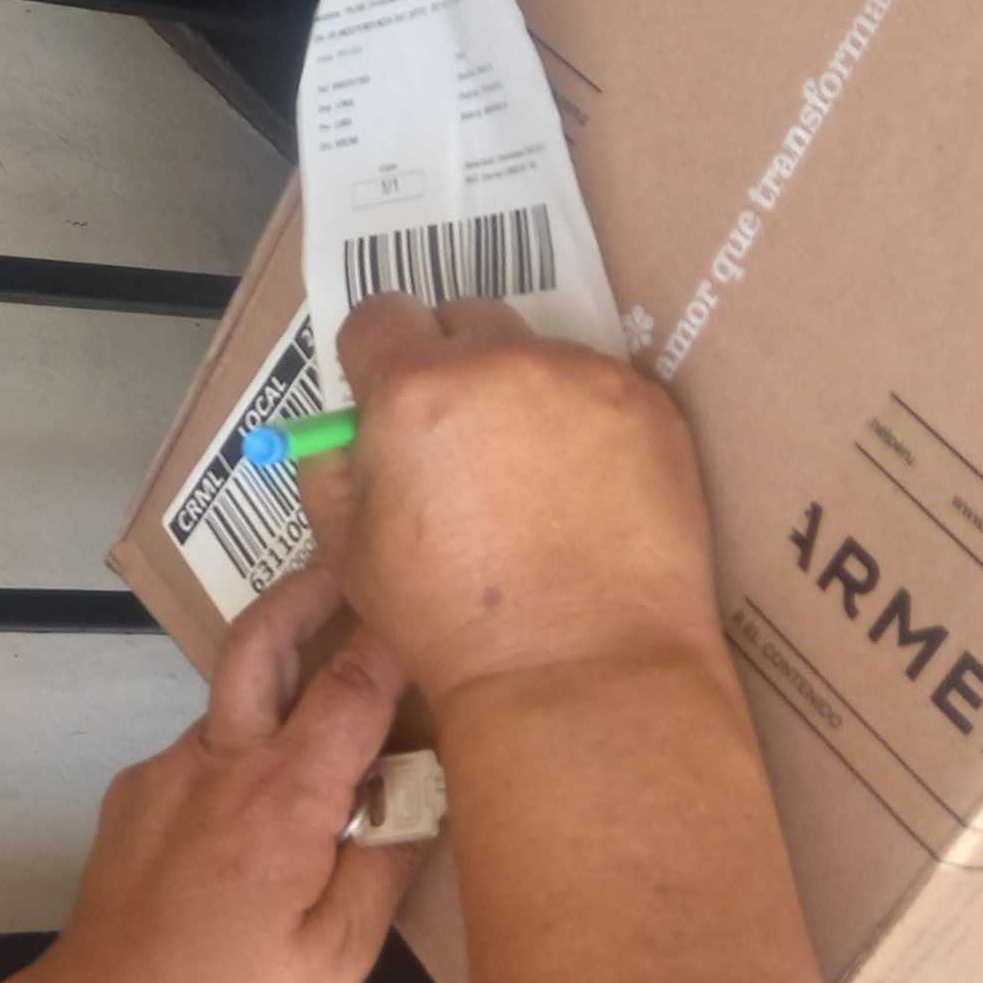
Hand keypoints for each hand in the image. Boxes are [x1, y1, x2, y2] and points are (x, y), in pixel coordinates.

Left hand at [27, 568, 418, 982]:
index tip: (427, 595)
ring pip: (231, 705)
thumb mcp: (336, 955)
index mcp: (281, 796)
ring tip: (332, 714)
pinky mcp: (133, 797)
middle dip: (310, 590)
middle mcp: (217, 762)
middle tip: (352, 566)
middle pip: (263, 641)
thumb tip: (425, 793)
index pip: (353, 683)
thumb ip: (385, 862)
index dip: (395, 633)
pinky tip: (265, 808)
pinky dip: (242, 752)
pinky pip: (202, 753)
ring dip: (278, 689)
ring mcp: (163, 774)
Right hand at [295, 297, 724, 709]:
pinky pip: (600, 388)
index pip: (379, 315)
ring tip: (531, 475)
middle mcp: (501, 362)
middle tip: (458, 438)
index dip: (374, 355)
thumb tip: (343, 435)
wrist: (579, 667)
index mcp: (412, 389)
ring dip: (522, 392)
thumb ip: (332, 471)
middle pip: (463, 318)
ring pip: (537, 354)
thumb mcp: (348, 552)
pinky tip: (584, 491)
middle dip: (451, 362)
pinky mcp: (650, 405)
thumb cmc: (449, 622)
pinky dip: (584, 422)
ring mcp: (585, 378)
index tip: (385, 394)